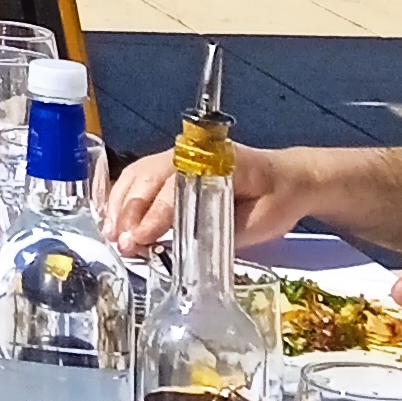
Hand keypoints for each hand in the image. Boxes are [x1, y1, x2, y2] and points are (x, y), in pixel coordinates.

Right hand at [107, 141, 322, 257]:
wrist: (290, 179)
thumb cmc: (278, 200)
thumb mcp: (263, 221)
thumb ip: (227, 230)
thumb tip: (190, 247)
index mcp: (218, 161)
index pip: (176, 186)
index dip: (157, 214)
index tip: (140, 238)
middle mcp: (192, 153)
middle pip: (148, 177)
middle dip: (129, 212)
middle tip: (120, 244)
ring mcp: (178, 156)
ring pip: (137, 175)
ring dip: (119, 206)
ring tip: (111, 236)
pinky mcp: (171, 166)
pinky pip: (138, 177)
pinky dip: (122, 198)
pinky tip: (114, 220)